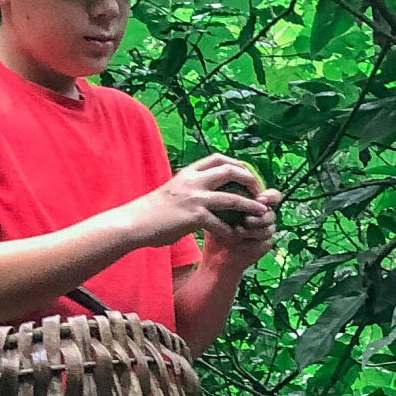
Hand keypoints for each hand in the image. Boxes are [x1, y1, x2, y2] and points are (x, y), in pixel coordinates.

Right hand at [121, 153, 274, 247]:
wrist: (134, 222)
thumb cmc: (153, 211)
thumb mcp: (175, 191)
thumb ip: (192, 188)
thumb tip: (206, 190)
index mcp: (189, 172)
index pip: (219, 159)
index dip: (238, 166)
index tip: (248, 177)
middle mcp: (193, 180)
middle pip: (230, 171)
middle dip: (250, 181)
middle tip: (259, 194)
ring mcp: (194, 198)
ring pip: (231, 198)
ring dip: (249, 206)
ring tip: (261, 213)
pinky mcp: (192, 217)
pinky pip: (220, 223)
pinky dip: (231, 231)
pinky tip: (235, 237)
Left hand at [202, 181, 283, 270]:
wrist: (215, 254)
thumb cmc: (215, 226)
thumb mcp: (219, 206)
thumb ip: (227, 194)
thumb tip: (230, 183)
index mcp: (255, 203)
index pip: (272, 196)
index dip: (271, 197)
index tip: (261, 198)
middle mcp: (263, 216)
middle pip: (271, 213)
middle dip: (260, 216)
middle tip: (247, 220)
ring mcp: (265, 231)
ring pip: (269, 228)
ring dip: (254, 230)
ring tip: (238, 231)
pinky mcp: (265, 246)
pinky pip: (265, 242)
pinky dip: (251, 243)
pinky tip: (239, 244)